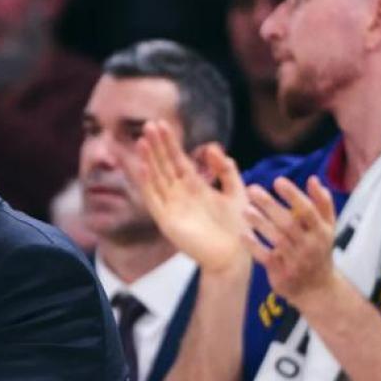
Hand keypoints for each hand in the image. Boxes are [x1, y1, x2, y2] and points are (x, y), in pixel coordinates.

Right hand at [131, 122, 250, 274]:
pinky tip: (142, 168)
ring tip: (142, 142)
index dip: (169, 143)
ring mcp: (172, 207)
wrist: (234, 256)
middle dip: (156, 146)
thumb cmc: (238, 227)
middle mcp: (180, 194)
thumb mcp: (237, 191)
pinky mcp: (167, 221)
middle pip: (164, 165)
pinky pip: (154, 200)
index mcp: (195, 186)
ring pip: (156, 179)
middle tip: (149, 125)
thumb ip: (226, 169)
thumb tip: (211, 147)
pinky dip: (146, 184)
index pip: (177, 159)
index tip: (161, 124)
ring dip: (148, 161)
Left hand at [243, 174, 341, 308]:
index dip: (293, 195)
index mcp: (322, 232)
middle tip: (252, 189)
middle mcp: (310, 246)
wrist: (317, 289)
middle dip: (269, 205)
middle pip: (288, 223)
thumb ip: (323, 203)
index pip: (308, 210)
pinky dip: (254, 246)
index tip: (278, 181)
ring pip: (277, 239)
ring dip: (260, 223)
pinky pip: (266, 257)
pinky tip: (243, 234)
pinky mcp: (282, 274)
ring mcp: (296, 261)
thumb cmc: (319, 251)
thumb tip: (313, 179)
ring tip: (245, 209)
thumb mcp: (327, 228)